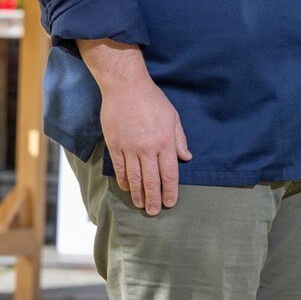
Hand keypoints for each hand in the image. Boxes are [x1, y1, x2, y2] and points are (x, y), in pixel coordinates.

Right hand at [99, 76, 190, 216]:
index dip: (170, 190)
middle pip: (151, 180)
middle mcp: (147, 148)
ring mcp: (128, 148)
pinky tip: (127, 189)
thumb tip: (186, 158)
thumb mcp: (173, 117)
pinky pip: (119, 168)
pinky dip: (123, 181)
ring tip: (141, 205)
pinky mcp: (114, 145)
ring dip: (138, 194)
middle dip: (154, 198)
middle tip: (155, 211)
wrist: (126, 88)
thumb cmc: (153, 100)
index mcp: (164, 142)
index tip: (171, 202)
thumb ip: (179, 140)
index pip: (169, 173)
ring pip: (133, 178)